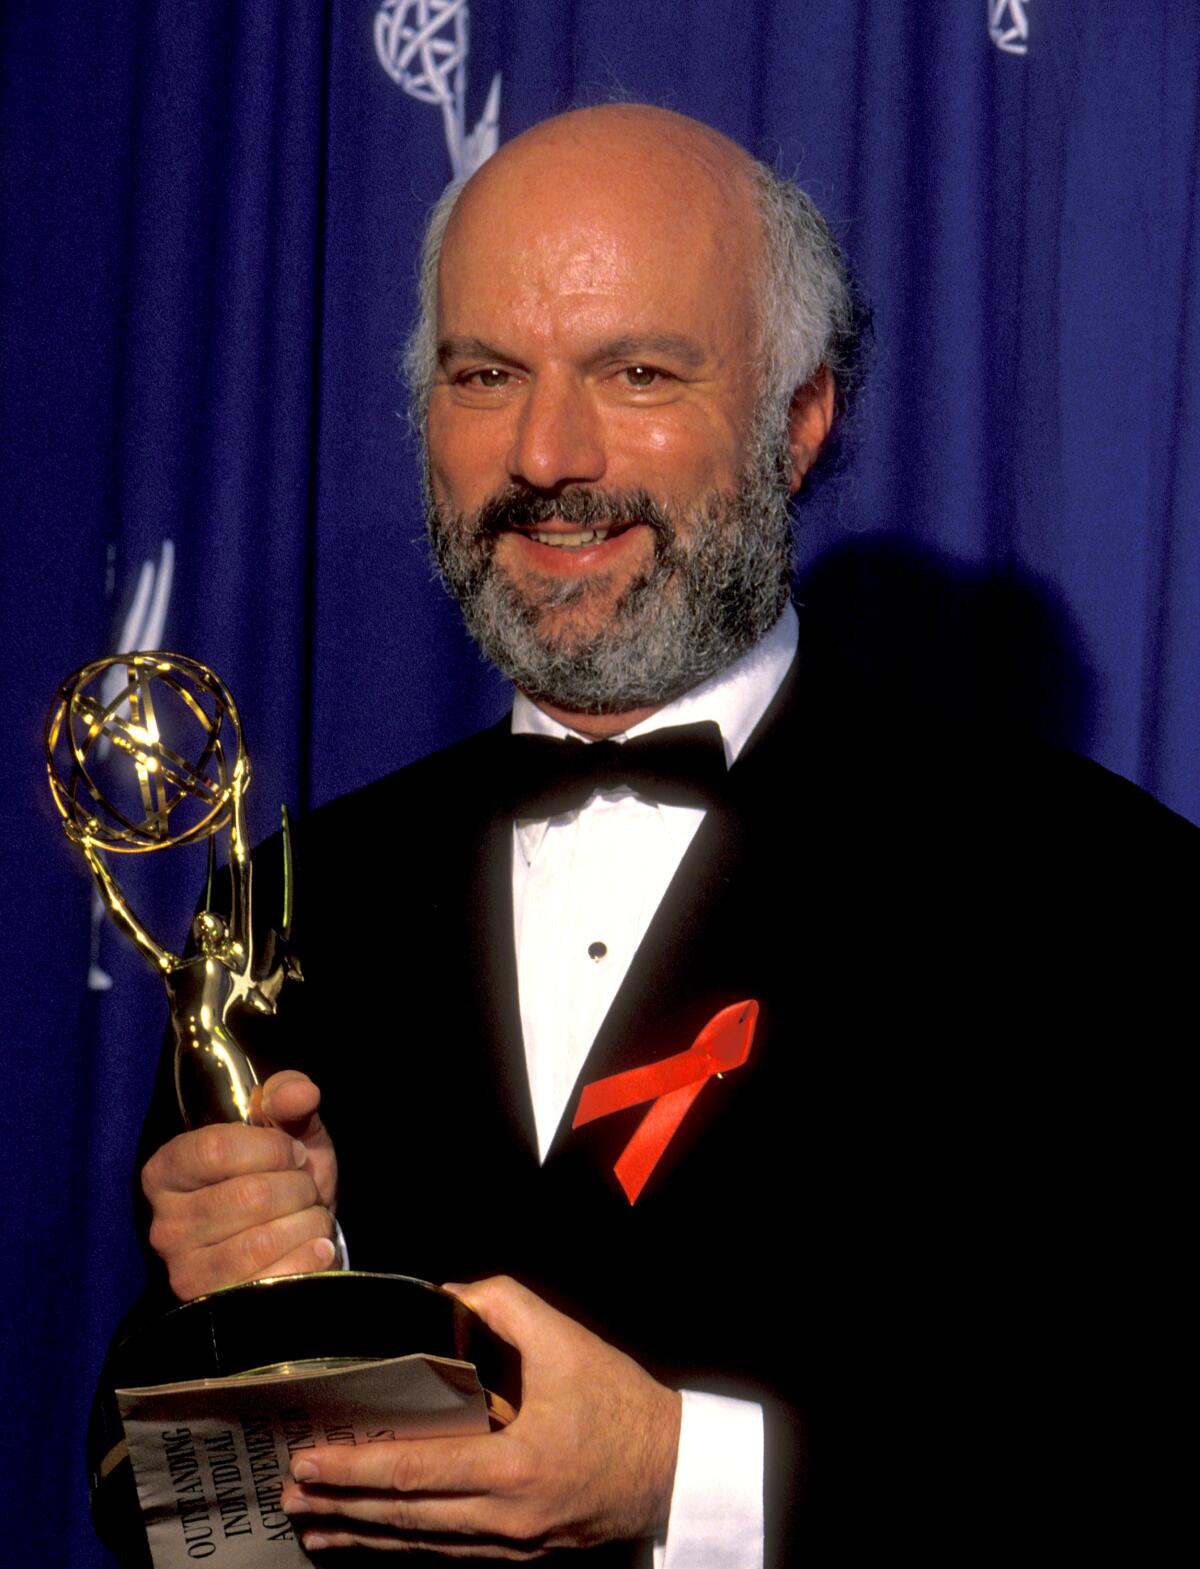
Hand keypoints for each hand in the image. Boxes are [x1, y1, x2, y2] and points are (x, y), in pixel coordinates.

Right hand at [141, 1070, 337, 1300]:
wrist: (299, 1240)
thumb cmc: (285, 1177)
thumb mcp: (289, 1127)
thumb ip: (290, 1096)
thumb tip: (299, 1093)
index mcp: (168, 1170)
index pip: (213, 1148)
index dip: (269, 1148)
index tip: (292, 1152)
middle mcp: (165, 1225)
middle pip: (247, 1196)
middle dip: (297, 1188)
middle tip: (303, 1190)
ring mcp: (186, 1272)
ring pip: (263, 1240)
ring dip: (307, 1222)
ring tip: (308, 1217)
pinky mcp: (216, 1309)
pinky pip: (275, 1281)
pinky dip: (310, 1258)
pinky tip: (316, 1247)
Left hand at [279, 1275, 681, 1557]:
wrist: (674, 1469)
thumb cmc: (621, 1405)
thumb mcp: (567, 1342)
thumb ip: (506, 1305)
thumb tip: (448, 1294)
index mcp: (512, 1468)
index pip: (414, 1474)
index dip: (355, 1470)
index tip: (309, 1460)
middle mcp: (504, 1520)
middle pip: (404, 1522)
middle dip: (340, 1509)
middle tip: (288, 1497)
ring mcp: (512, 1547)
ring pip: (420, 1548)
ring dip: (362, 1538)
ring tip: (314, 1528)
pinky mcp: (521, 1554)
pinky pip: (449, 1556)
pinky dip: (405, 1549)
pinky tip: (379, 1541)